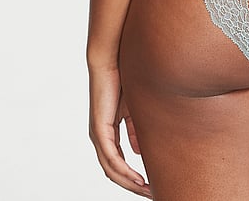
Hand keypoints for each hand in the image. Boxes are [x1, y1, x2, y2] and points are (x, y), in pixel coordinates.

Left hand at [88, 63, 151, 196]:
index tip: (150, 184)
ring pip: (112, 169)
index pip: (119, 163)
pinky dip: (124, 171)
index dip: (133, 176)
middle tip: (151, 194)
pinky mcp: (99, 130)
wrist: (110, 60)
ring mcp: (98, 135)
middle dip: (133, 185)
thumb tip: (140, 152)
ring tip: (146, 190)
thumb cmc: (122, 80)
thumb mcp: (133, 111)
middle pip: (114, 172)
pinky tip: (137, 178)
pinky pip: (111, 158)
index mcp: (107, 133)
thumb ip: (135, 131)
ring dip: (129, 183)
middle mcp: (100, 138)